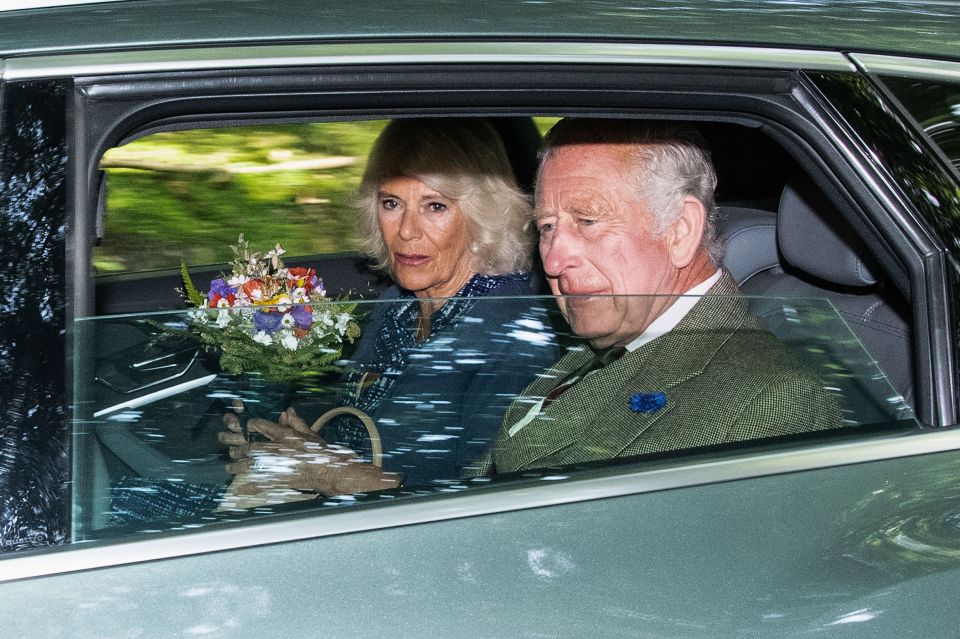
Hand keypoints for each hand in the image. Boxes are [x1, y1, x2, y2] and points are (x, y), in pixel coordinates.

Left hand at [218, 406, 399, 496]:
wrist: (332, 472)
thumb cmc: (324, 453)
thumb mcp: (311, 433)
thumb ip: (297, 423)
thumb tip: (286, 412)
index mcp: (285, 436)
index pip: (261, 426)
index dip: (250, 424)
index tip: (245, 425)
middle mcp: (278, 450)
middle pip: (250, 446)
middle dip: (236, 445)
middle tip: (228, 445)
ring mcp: (277, 466)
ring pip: (250, 464)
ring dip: (237, 465)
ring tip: (229, 465)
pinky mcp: (279, 480)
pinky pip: (260, 484)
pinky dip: (249, 487)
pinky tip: (239, 490)